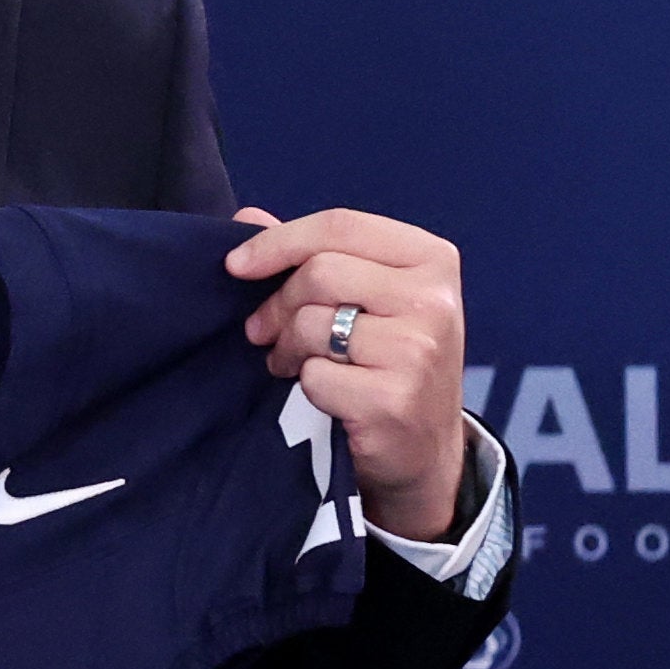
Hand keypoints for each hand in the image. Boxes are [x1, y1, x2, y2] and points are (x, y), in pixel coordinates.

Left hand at [226, 206, 469, 540]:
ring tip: (292, 364)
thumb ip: (313, 254)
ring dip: (286, 348)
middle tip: (263, 332)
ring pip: (312, 323)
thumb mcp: (367, 298)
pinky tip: (324, 396)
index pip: (340, 225)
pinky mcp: (394, 399)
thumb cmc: (387, 362)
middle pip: (321, 271)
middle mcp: (433, 299)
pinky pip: (315, 376)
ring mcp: (418, 350)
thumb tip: (245, 218)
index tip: (236, 266)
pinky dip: (306, 387)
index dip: (278, 241)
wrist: (423, 449)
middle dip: (278, 304)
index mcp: (430, 258)